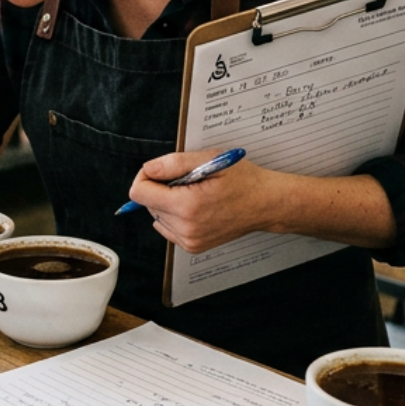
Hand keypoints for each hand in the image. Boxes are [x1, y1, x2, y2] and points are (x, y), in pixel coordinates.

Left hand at [127, 152, 284, 253]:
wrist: (265, 203)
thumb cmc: (243, 180)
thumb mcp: (210, 159)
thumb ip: (173, 163)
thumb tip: (148, 169)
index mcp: (187, 204)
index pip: (138, 193)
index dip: (145, 176)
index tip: (159, 170)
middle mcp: (186, 227)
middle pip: (147, 204)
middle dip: (160, 188)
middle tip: (187, 180)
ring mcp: (189, 239)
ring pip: (157, 216)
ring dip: (167, 202)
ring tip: (195, 194)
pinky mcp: (193, 246)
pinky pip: (168, 228)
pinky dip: (175, 216)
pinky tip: (195, 207)